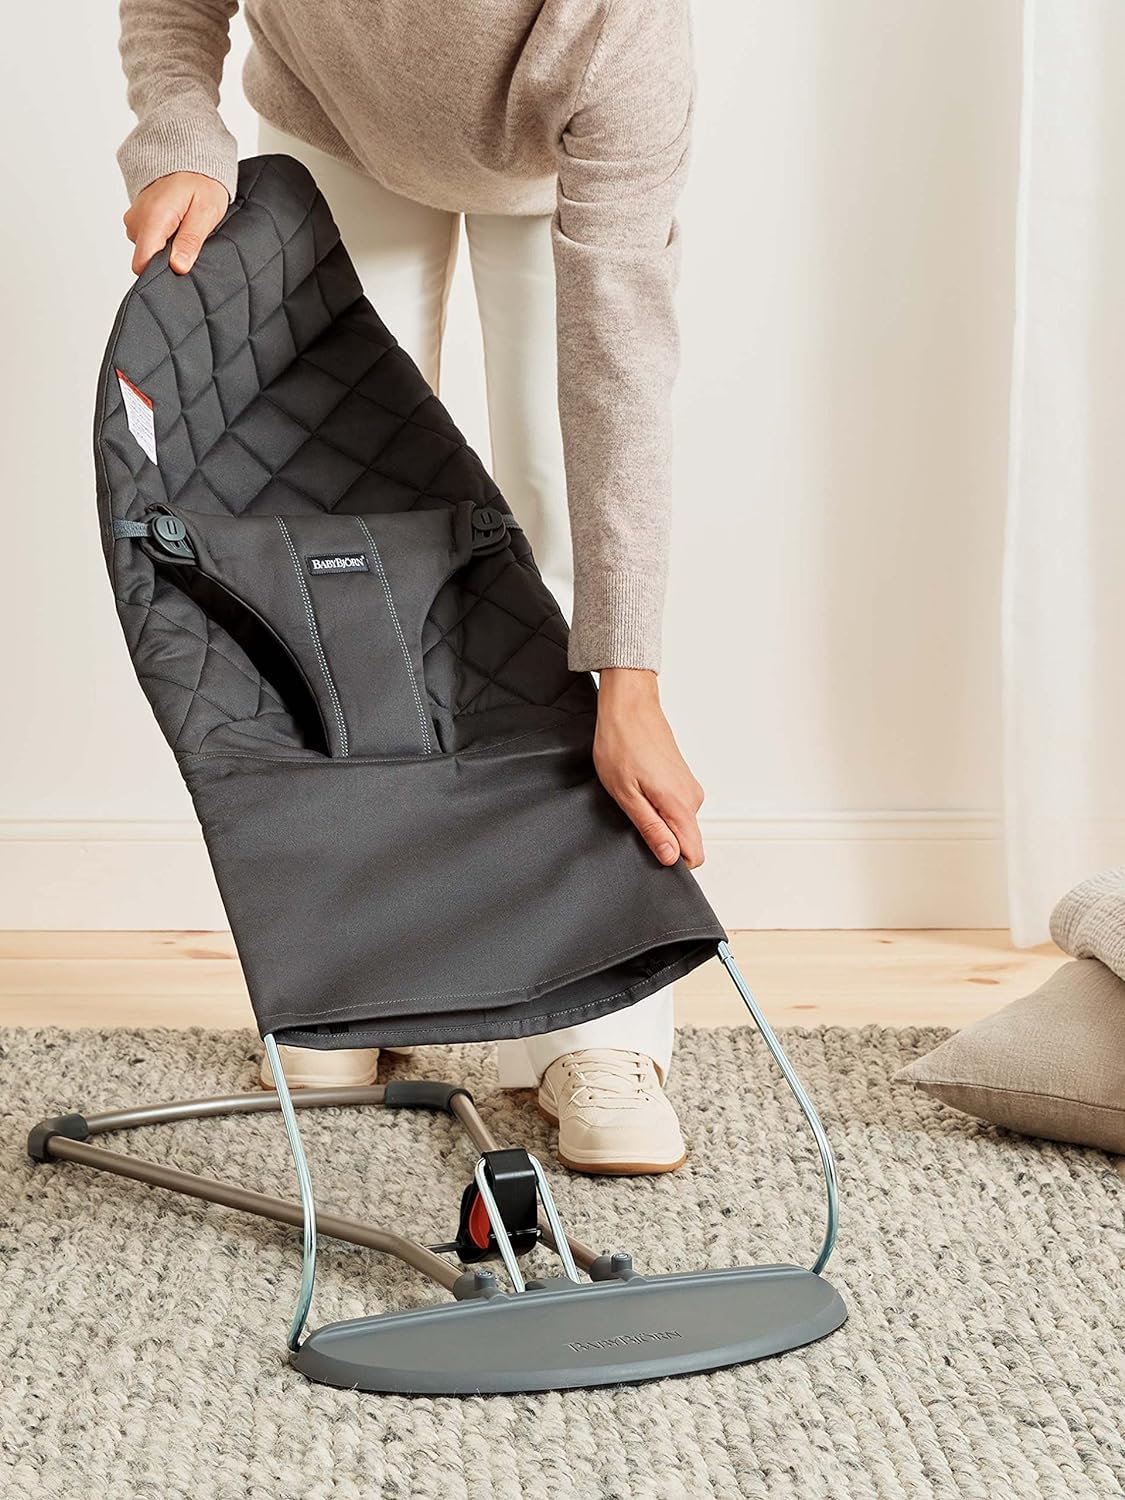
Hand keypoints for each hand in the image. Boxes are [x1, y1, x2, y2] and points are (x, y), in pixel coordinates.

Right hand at [123, 171, 228, 276]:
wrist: (191, 157)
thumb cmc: (201, 182)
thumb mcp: (205, 212)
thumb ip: (190, 241)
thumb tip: (178, 267)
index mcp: (153, 219)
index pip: (142, 263)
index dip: (159, 274)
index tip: (178, 272)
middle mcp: (137, 219)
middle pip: (145, 259)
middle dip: (166, 260)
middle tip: (190, 246)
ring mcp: (135, 218)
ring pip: (147, 249)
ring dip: (166, 248)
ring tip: (185, 231)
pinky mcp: (138, 217)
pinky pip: (147, 238)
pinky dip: (162, 238)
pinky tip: (177, 226)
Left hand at [593, 668, 704, 867]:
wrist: (629, 706)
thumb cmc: (621, 744)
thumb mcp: (626, 794)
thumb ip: (651, 828)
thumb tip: (670, 858)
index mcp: (680, 805)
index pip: (694, 855)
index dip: (670, 859)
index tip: (648, 846)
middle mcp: (693, 798)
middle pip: (685, 840)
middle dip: (660, 838)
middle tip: (632, 814)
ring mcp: (689, 786)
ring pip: (679, 822)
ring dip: (657, 818)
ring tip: (632, 794)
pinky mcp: (683, 778)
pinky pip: (676, 806)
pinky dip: (658, 804)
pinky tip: (639, 785)